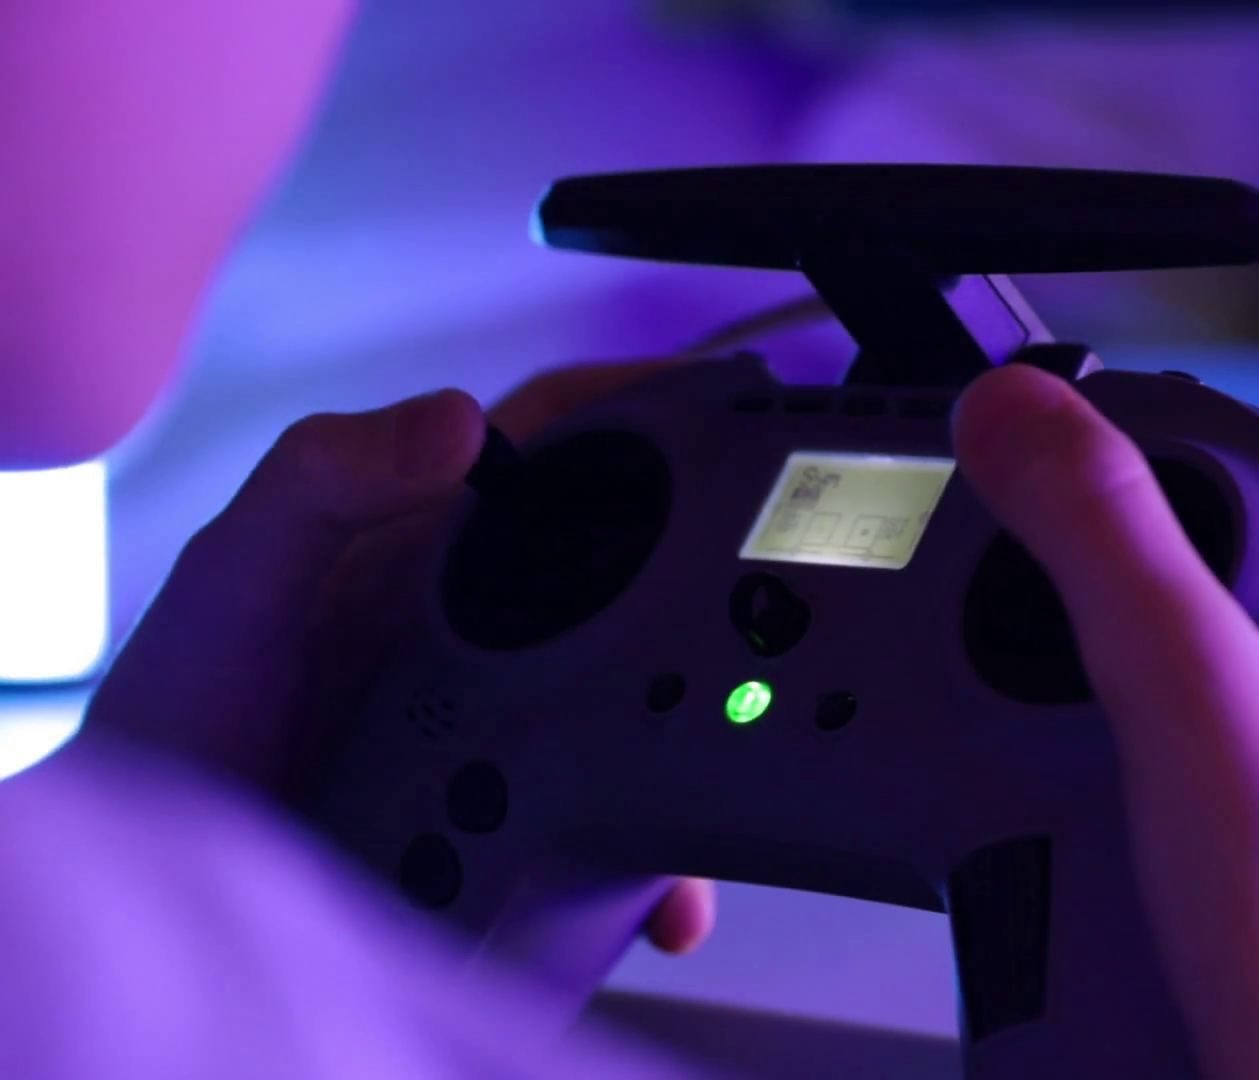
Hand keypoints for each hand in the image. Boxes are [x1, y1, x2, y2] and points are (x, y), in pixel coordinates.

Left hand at [79, 359, 716, 955]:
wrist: (178, 872)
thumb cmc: (180, 716)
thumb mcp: (238, 580)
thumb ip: (322, 480)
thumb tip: (457, 421)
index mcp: (426, 530)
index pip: (557, 440)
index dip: (643, 408)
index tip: (728, 408)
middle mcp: (483, 608)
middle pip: (630, 560)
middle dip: (710, 569)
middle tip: (778, 592)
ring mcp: (509, 709)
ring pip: (642, 693)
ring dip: (700, 725)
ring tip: (738, 752)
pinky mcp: (520, 807)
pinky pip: (618, 819)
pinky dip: (657, 860)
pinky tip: (667, 898)